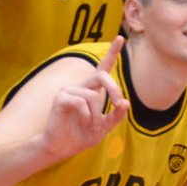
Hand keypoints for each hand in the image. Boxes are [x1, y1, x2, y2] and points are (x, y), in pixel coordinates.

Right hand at [43, 36, 129, 159]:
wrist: (61, 148)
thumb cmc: (81, 135)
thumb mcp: (104, 127)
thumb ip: (116, 116)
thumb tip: (126, 102)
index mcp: (93, 90)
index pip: (103, 67)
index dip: (112, 52)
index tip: (120, 38)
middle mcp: (82, 86)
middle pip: (102, 75)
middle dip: (114, 88)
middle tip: (119, 102)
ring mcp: (69, 90)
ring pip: (93, 95)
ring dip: (96, 114)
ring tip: (89, 125)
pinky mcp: (60, 97)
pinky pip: (80, 101)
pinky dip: (86, 116)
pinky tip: (81, 122)